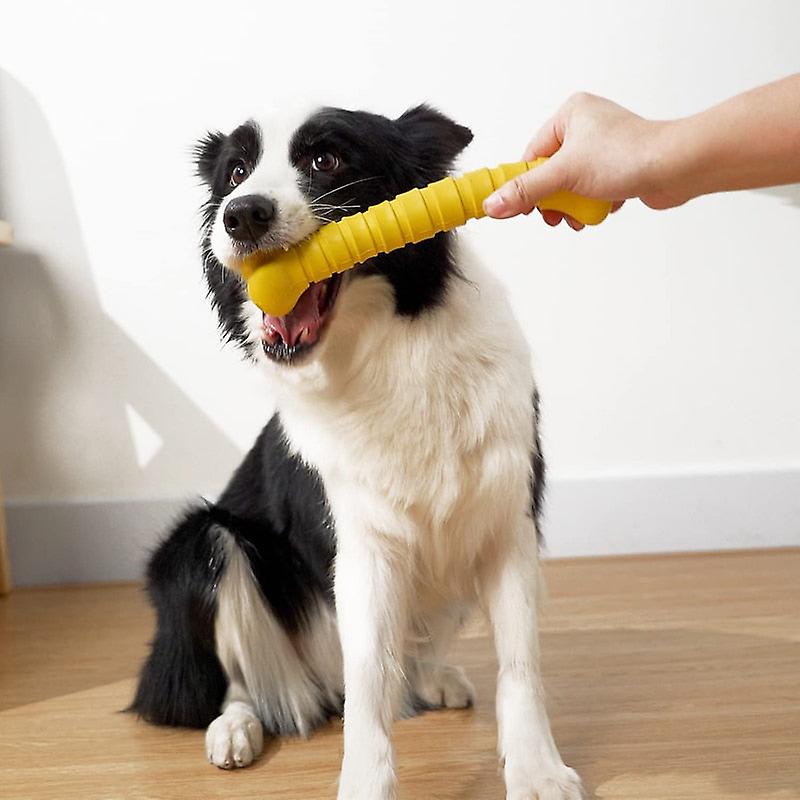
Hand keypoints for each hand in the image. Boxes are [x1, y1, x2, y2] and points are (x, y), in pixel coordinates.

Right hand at [483, 92, 682, 227]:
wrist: (676, 167)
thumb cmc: (629, 155)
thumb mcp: (564, 175)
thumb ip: (526, 191)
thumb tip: (493, 204)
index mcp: (570, 114)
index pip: (532, 155)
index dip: (525, 184)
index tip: (519, 207)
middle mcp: (587, 127)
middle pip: (550, 173)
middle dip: (554, 200)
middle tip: (556, 214)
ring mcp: (604, 148)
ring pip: (572, 186)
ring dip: (574, 206)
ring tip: (581, 215)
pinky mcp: (619, 167)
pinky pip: (592, 190)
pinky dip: (594, 204)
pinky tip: (604, 207)